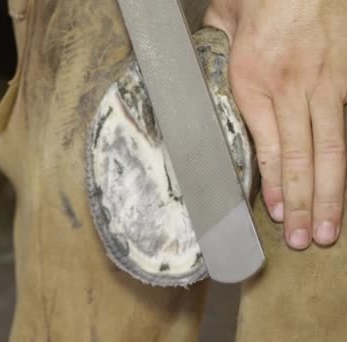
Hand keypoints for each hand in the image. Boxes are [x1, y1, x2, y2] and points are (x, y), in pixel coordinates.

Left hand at [204, 0, 346, 248]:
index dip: (276, 185)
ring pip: (332, 148)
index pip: (269, 145)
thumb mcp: (222, 20)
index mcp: (255, 80)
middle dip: (305, 204)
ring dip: (332, 192)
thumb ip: (210, 52)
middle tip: (307, 240)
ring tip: (331, 229)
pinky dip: (344, 159)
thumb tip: (195, 68)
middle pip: (303, 157)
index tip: (278, 215)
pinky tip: (343, 186)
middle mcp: (292, 88)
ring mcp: (326, 82)